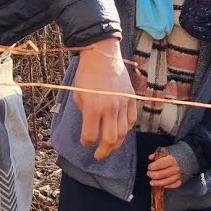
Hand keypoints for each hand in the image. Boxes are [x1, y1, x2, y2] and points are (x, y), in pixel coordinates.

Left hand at [72, 37, 136, 159]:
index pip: (91, 135)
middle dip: (104, 151)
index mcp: (94, 108)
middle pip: (110, 140)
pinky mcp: (132, 99)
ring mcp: (123, 104)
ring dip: (117, 144)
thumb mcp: (78, 95)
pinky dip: (127, 129)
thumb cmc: (86, 74)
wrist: (102, 55)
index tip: (85, 143)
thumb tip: (90, 126)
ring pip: (123, 133)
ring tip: (111, 148)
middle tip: (99, 155)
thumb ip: (86, 114)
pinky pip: (132, 120)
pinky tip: (121, 132)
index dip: (86, 143)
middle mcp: (110, 108)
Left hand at [147, 151, 181, 188]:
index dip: (153, 166)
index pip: (160, 164)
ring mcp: (179, 175)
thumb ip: (158, 154)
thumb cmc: (176, 154)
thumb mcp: (167, 151)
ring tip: (152, 182)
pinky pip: (174, 185)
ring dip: (158, 183)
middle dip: (153, 175)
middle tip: (149, 174)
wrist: (188, 157)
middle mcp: (176, 168)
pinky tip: (162, 185)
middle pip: (162, 174)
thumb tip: (150, 157)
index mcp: (172, 159)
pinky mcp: (181, 180)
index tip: (149, 167)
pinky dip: (167, 186)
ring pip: (167, 181)